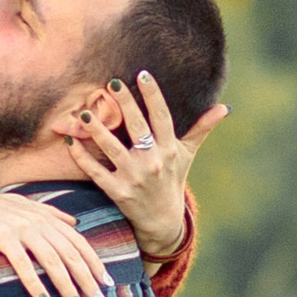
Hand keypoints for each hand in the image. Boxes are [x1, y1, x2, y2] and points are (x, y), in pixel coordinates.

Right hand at [0, 184, 110, 296]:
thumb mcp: (23, 204)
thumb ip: (50, 212)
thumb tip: (74, 220)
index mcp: (46, 216)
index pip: (79, 242)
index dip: (95, 262)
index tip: (108, 282)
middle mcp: (38, 222)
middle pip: (70, 254)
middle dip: (88, 279)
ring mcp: (21, 229)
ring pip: (52, 260)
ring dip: (67, 284)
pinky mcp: (2, 238)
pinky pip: (23, 263)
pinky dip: (34, 281)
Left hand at [66, 75, 227, 258]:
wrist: (162, 221)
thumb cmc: (173, 180)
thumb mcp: (187, 154)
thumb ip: (202, 129)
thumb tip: (225, 108)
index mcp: (169, 149)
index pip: (161, 117)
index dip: (153, 96)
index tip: (143, 75)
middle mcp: (153, 162)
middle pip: (137, 128)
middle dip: (124, 104)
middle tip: (111, 83)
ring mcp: (134, 178)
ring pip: (112, 149)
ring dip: (97, 130)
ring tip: (85, 113)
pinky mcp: (117, 192)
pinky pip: (96, 172)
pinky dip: (83, 157)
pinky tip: (72, 141)